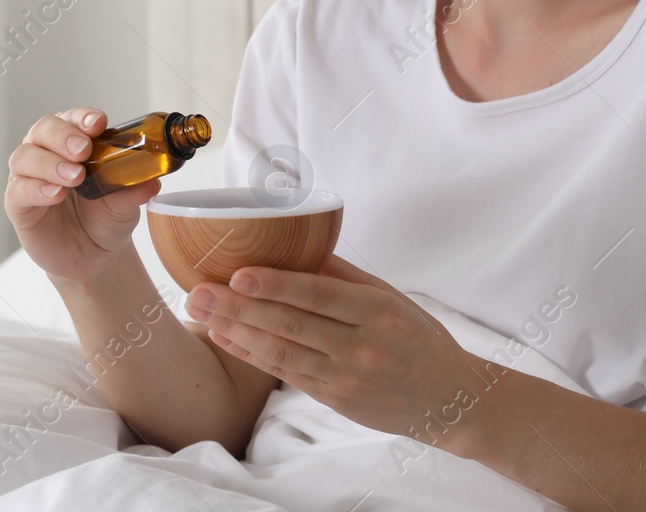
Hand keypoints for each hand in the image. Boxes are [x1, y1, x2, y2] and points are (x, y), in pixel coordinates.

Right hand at [3, 107, 159, 284]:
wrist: (94, 257)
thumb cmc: (106, 218)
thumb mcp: (125, 203)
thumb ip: (134, 190)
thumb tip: (153, 180)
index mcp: (74, 143)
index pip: (73, 118)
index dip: (83, 117)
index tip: (98, 123)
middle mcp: (47, 153)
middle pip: (43, 129)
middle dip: (63, 135)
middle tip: (83, 150)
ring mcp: (29, 177)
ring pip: (25, 156)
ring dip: (50, 163)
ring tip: (75, 177)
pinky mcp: (18, 205)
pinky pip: (18, 190)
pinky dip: (36, 189)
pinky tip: (54, 194)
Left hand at [184, 255, 486, 443]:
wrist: (447, 399)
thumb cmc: (420, 339)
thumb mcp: (391, 298)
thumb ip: (345, 276)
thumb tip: (300, 246)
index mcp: (378, 310)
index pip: (319, 294)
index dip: (277, 285)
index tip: (238, 273)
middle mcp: (361, 345)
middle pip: (291, 324)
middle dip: (239, 307)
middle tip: (198, 291)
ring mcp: (346, 376)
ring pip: (282, 352)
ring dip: (236, 332)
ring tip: (201, 312)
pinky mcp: (335, 399)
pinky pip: (286, 374)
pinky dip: (252, 355)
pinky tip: (227, 338)